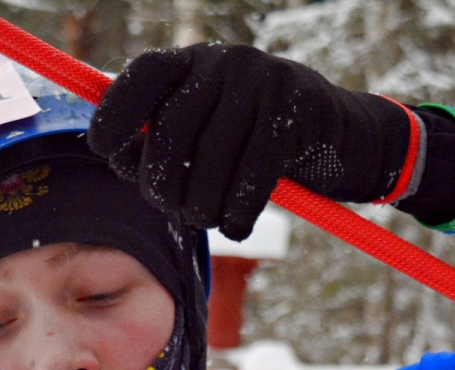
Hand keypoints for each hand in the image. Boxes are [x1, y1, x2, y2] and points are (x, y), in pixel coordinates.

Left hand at [87, 44, 417, 240]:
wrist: (341, 137)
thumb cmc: (256, 142)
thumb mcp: (208, 127)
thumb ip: (165, 137)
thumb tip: (116, 156)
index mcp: (194, 60)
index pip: (140, 78)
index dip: (115, 121)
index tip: (114, 158)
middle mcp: (225, 62)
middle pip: (171, 133)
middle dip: (163, 186)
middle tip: (176, 208)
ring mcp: (263, 84)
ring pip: (210, 164)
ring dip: (202, 209)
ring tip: (209, 218)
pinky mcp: (295, 116)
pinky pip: (250, 181)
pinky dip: (236, 216)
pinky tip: (237, 225)